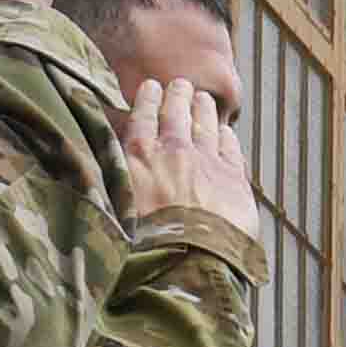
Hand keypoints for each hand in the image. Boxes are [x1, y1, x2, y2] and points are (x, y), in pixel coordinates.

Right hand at [118, 78, 261, 249]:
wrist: (187, 262)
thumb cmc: (142, 244)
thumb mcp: (114, 206)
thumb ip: (116, 180)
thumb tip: (110, 169)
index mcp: (138, 157)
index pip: (142, 117)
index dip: (147, 99)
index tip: (150, 86)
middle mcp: (173, 151)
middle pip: (177, 114)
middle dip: (178, 95)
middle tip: (180, 84)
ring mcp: (207, 162)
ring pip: (207, 124)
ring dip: (204, 108)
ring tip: (203, 98)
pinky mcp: (234, 179)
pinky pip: (231, 148)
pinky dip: (227, 135)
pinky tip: (226, 131)